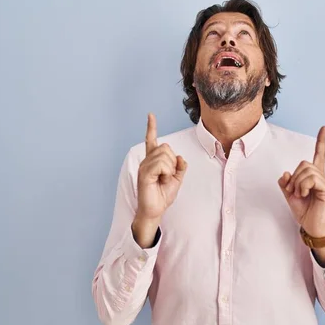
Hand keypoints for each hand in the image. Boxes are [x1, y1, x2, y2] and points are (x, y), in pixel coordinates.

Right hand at [132, 113, 187, 246]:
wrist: (155, 210)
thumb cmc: (163, 195)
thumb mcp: (177, 179)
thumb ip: (180, 166)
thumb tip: (179, 156)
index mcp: (153, 160)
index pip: (152, 140)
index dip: (151, 127)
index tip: (151, 115)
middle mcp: (147, 160)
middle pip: (166, 147)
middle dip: (172, 162)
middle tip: (168, 176)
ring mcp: (144, 166)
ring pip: (164, 155)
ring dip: (169, 169)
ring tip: (163, 179)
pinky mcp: (144, 173)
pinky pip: (161, 164)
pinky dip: (166, 172)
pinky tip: (161, 180)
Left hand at [278, 126, 324, 237]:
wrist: (311, 227)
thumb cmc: (304, 212)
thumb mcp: (290, 196)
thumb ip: (286, 183)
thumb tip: (286, 173)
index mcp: (315, 176)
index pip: (319, 155)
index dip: (321, 141)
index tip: (324, 128)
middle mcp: (323, 176)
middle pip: (304, 163)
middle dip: (294, 177)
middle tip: (293, 191)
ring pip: (307, 170)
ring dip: (297, 183)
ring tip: (299, 194)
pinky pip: (312, 179)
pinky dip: (303, 186)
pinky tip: (304, 194)